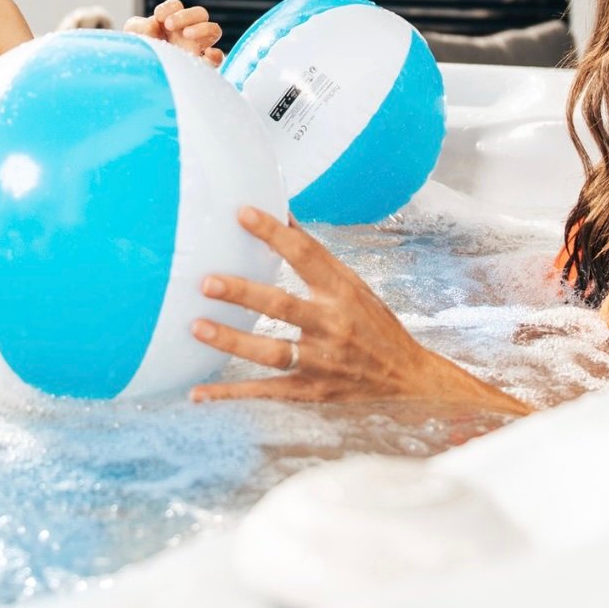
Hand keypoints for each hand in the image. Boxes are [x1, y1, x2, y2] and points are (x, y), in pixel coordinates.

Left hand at [125, 0, 224, 68]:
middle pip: (200, 13)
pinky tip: (207, 54)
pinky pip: (217, 58)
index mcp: (170, 22)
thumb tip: (154, 25)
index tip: (158, 16)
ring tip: (186, 35)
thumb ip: (140, 25)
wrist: (138, 77)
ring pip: (213, 31)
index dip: (169, 8)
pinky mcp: (201, 66)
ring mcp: (196, 49)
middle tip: (169, 25)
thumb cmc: (138, 52)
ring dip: (202, 28)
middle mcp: (186, 33)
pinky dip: (216, 55)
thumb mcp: (133, 34)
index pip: (176, 6)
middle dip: (186, 15)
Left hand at [190, 207, 528, 414]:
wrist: (411, 382)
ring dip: (233, 341)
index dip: (275, 234)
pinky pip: (267, 392)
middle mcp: (333, 325)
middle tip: (207, 281)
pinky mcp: (312, 392)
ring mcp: (323, 362)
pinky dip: (231, 394)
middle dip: (244, 293)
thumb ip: (316, 257)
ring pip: (273, 352)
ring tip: (198, 327)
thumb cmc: (376, 326)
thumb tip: (282, 214)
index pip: (307, 256)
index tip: (243, 213)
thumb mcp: (354, 287)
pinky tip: (197, 393)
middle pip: (283, 306)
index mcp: (343, 292)